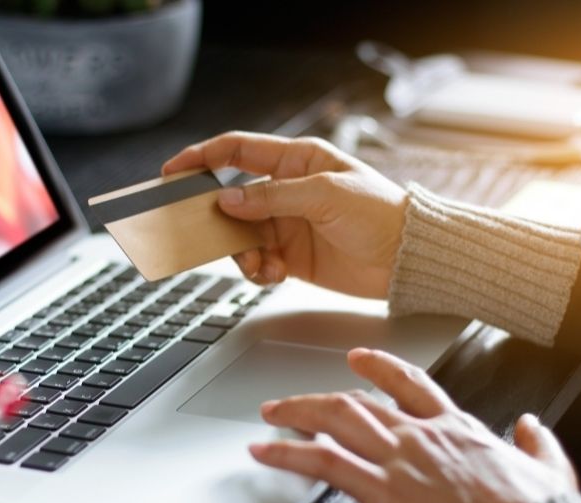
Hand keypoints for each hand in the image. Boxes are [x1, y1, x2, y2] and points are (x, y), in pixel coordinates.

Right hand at [162, 131, 406, 297]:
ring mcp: (287, 224)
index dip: (202, 157)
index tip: (173, 170)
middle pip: (232, 199)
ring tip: (261, 265)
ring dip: (242, 252)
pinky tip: (275, 273)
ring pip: (241, 235)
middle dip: (217, 218)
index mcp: (297, 160)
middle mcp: (287, 190)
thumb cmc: (381, 214)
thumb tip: (228, 199)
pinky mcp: (292, 256)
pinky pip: (258, 262)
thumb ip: (273, 197)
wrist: (407, 259)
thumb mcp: (326, 195)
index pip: (238, 151)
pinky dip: (259, 271)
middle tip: (204, 233)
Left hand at [250, 348, 578, 502]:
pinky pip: (323, 461)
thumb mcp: (552, 472)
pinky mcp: (382, 490)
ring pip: (335, 419)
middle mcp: (422, 435)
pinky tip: (266, 452)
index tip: (358, 359)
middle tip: (291, 399)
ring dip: (296, 413)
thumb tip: (533, 427)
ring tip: (270, 414)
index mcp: (459, 429)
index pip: (412, 385)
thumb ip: (539, 445)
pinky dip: (288, 453)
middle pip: (359, 400)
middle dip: (320, 397)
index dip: (380, 369)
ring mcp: (399, 459)